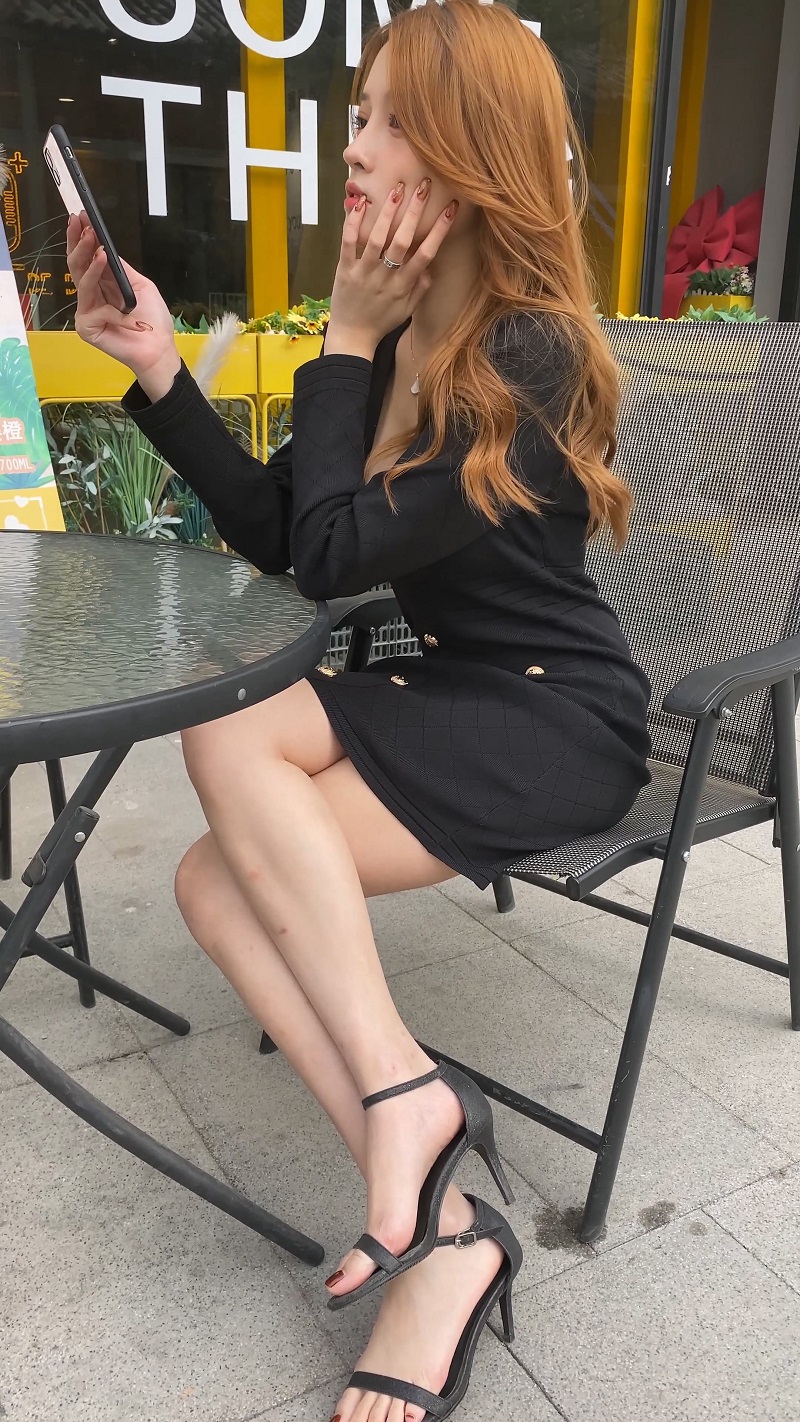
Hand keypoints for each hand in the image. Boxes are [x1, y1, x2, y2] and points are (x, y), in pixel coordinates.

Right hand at [67, 212, 180, 399]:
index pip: (86, 257)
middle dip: (78, 243)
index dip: (81, 237)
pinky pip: (99, 311)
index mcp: (102, 283)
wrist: (159, 348)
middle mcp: (91, 295)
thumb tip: (105, 246)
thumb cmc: (152, 320)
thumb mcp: (140, 285)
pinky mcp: (87, 327)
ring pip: (83, 283)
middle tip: (81, 225)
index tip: (81, 217)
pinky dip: (118, 313)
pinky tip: (131, 316)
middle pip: (76, 265)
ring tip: (100, 251)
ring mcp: (87, 311)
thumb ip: (121, 268)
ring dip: (91, 265)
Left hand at [325, 182, 457, 354]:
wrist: (352, 337)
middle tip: (424, 186)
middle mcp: (386, 278)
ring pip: (377, 239)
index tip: (450, 208)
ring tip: (398, 190)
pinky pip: (348, 243)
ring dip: (388, 213)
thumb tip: (432, 266)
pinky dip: (353, 223)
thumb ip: (421, 288)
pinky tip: (361, 204)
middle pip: (403, 241)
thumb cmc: (382, 321)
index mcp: (404, 286)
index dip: (439, 230)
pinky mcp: (344, 270)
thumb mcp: (407, 310)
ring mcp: (364, 273)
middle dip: (415, 212)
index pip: (426, 254)